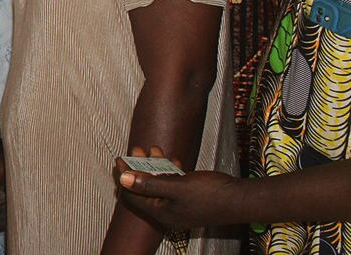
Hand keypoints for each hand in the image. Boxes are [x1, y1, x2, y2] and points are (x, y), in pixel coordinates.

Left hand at [114, 146, 242, 228]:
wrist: (240, 199)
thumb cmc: (210, 195)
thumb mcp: (176, 187)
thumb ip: (148, 184)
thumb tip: (123, 179)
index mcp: (160, 213)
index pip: (132, 195)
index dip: (123, 176)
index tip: (120, 158)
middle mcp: (167, 211)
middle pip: (144, 188)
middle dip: (138, 167)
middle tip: (137, 148)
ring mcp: (178, 204)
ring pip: (159, 183)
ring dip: (153, 165)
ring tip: (153, 148)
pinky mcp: (189, 197)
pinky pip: (173, 183)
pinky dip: (169, 170)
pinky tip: (171, 158)